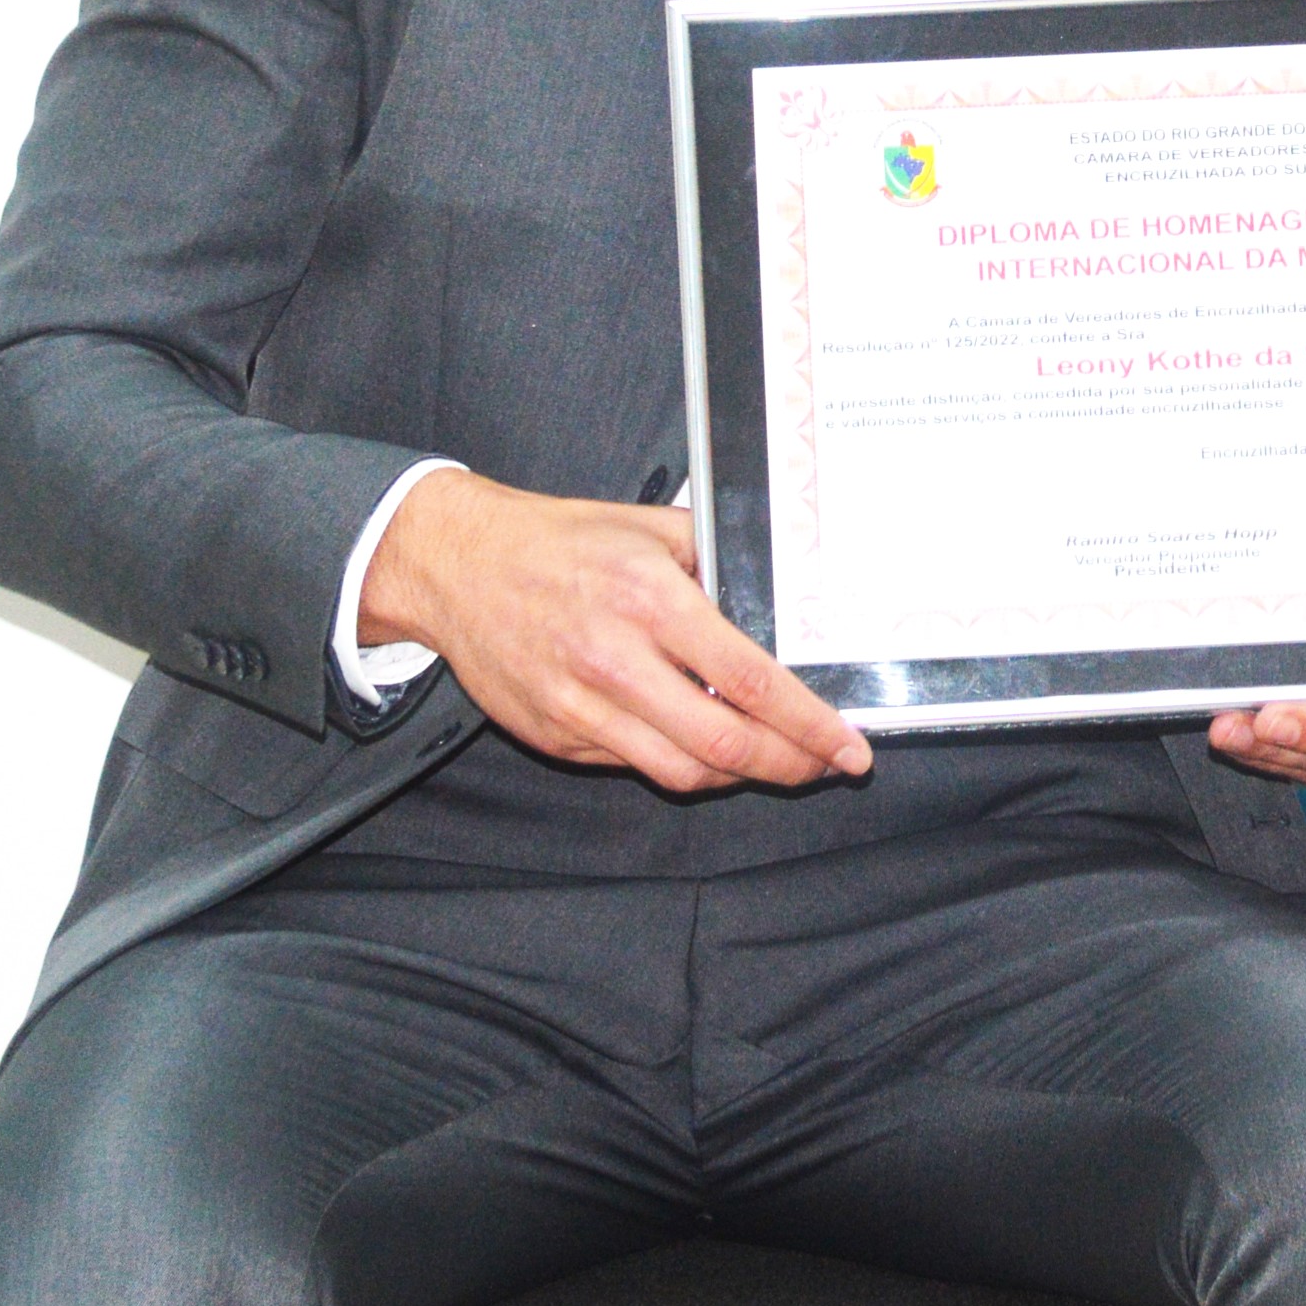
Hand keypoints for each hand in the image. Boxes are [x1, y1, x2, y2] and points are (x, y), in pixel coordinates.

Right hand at [361, 469, 870, 792]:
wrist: (456, 564)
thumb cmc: (561, 541)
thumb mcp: (650, 529)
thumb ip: (718, 561)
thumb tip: (784, 596)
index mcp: (650, 601)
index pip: (751, 681)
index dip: (810, 724)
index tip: (849, 746)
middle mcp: (615, 661)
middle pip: (724, 744)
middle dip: (791, 765)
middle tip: (828, 766)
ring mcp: (580, 708)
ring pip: (682, 772)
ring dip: (741, 777)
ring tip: (778, 761)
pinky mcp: (556, 737)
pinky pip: (636, 766)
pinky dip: (683, 765)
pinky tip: (709, 749)